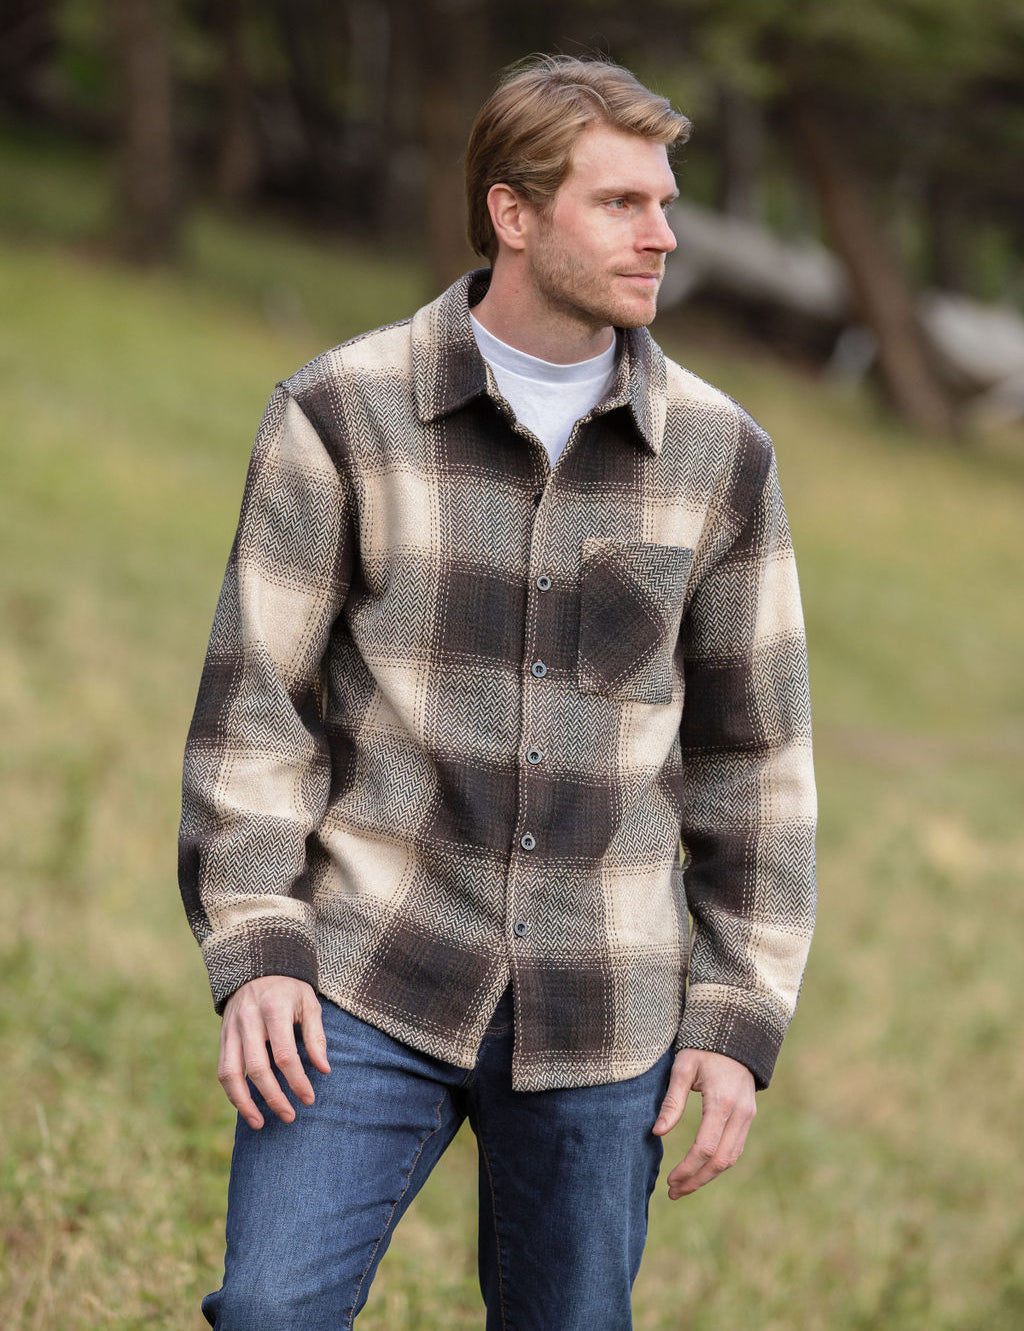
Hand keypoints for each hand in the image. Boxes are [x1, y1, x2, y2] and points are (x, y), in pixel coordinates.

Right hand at [218, 975, 329, 1129]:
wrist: (256, 967)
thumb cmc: (289, 989)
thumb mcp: (309, 1003)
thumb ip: (316, 1036)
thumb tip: (323, 1070)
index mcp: (274, 1009)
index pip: (284, 1054)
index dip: (297, 1081)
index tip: (309, 1099)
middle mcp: (249, 1020)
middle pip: (257, 1068)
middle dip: (273, 1097)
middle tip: (289, 1116)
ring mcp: (231, 1029)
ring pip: (231, 1073)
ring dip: (244, 1103)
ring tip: (259, 1124)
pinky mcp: (222, 1037)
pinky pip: (222, 1070)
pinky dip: (232, 1092)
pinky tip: (246, 1107)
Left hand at [652, 1048, 755, 1198]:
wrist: (734, 1033)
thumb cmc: (702, 1049)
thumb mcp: (682, 1068)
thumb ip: (672, 1102)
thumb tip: (657, 1133)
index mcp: (721, 1102)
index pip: (705, 1148)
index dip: (687, 1169)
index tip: (670, 1180)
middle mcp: (740, 1113)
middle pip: (721, 1160)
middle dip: (697, 1180)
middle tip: (673, 1192)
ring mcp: (748, 1116)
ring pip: (731, 1158)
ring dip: (708, 1176)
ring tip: (683, 1186)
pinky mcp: (748, 1116)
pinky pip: (736, 1148)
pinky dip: (719, 1163)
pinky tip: (700, 1169)